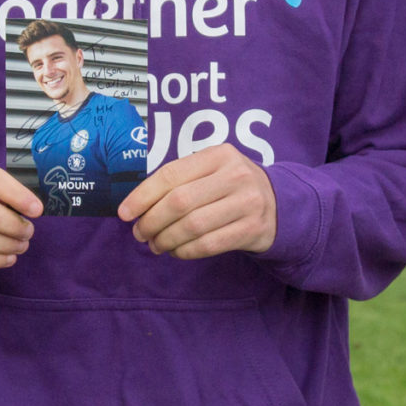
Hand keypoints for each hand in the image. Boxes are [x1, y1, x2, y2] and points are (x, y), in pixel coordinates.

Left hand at [117, 143, 276, 257]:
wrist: (280, 204)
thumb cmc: (231, 187)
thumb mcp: (213, 170)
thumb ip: (181, 180)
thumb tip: (136, 206)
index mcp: (219, 155)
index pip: (171, 174)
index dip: (142, 196)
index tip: (124, 214)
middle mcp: (235, 175)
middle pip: (179, 202)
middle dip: (151, 221)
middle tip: (140, 234)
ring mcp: (247, 202)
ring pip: (193, 226)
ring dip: (166, 239)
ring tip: (156, 245)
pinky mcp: (253, 229)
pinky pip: (209, 244)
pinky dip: (186, 251)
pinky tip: (177, 251)